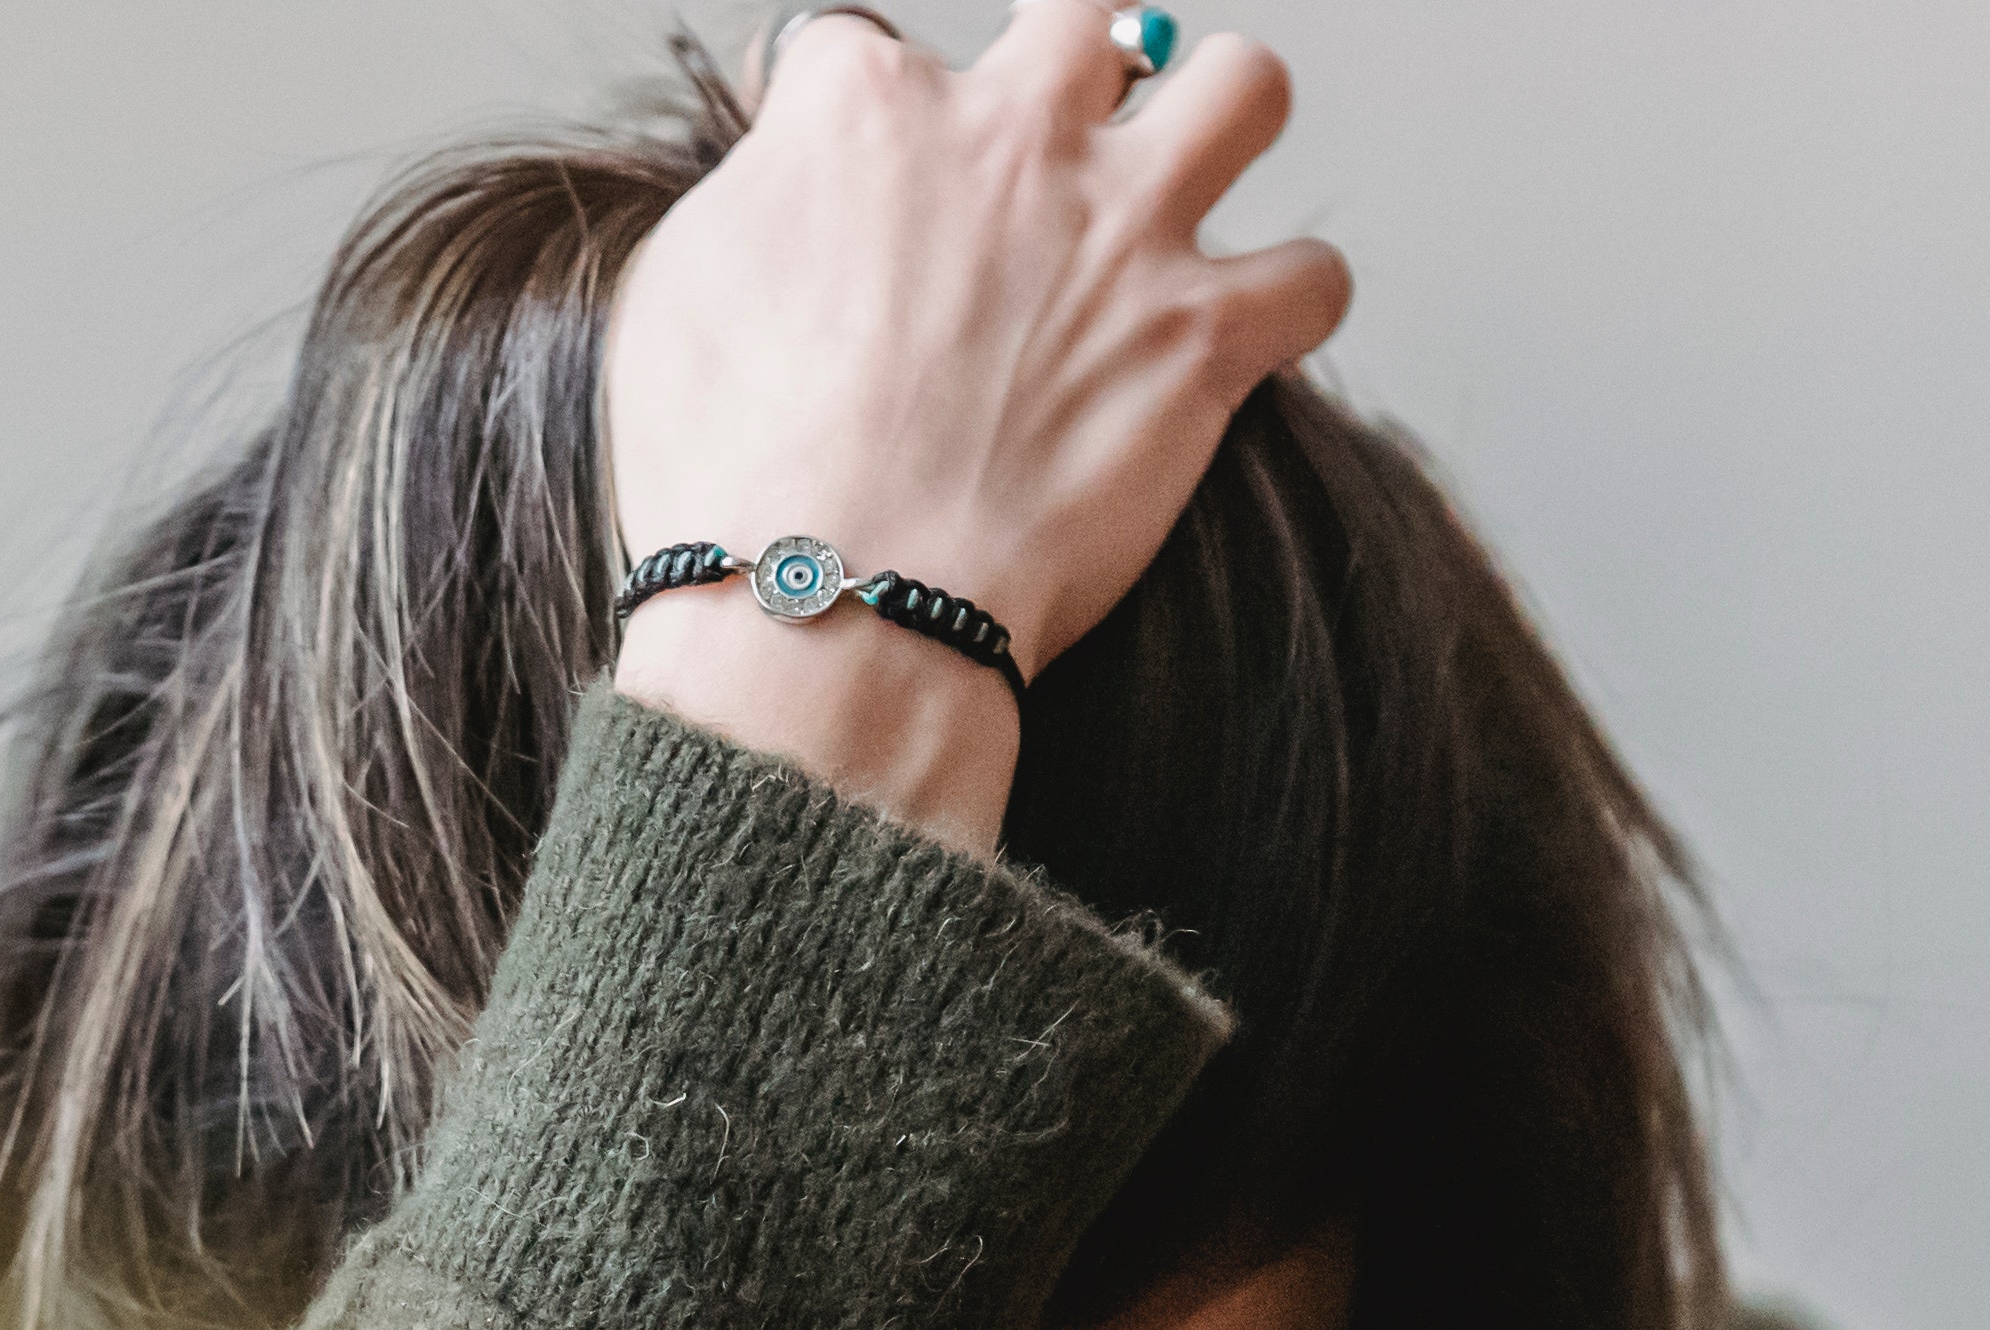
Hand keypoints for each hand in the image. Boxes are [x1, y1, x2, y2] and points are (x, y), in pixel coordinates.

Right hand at [604, 10, 1348, 846]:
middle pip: (1084, 19)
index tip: (856, 186)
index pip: (867, 48)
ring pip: (1242, 88)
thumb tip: (787, 181)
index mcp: (869, 110)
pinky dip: (1289, 303)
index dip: (856, 124)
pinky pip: (1313, 276)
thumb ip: (755, 200)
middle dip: (1071, 76)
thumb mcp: (676, 296)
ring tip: (1179, 200)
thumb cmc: (729, 479)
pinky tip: (1245, 337)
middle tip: (1047, 160)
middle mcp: (1012, 137)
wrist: (823, 610)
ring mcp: (1123, 231)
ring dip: (1219, 129)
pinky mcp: (1204, 340)